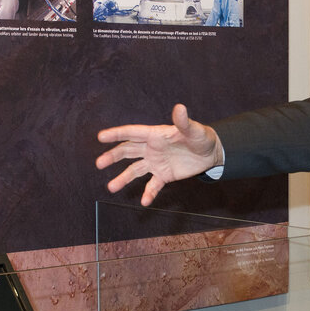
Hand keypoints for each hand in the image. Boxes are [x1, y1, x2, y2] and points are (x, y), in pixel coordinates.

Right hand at [95, 104, 224, 205]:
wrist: (210, 153)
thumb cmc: (201, 137)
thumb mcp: (194, 130)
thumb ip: (184, 122)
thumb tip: (180, 108)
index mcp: (155, 135)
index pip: (132, 133)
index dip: (116, 134)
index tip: (100, 137)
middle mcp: (151, 148)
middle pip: (127, 152)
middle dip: (112, 157)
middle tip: (99, 164)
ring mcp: (156, 163)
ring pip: (134, 171)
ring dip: (123, 179)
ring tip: (111, 188)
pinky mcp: (164, 175)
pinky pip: (153, 185)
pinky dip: (148, 193)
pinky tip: (144, 202)